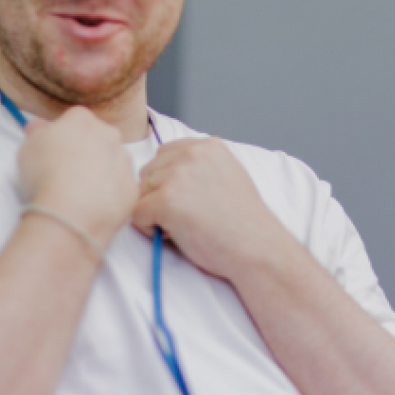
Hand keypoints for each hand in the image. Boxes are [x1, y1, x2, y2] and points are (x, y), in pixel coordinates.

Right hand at [18, 107, 137, 246]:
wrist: (70, 211)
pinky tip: (93, 204)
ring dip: (100, 172)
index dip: (65, 136)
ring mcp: (124, 161)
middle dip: (86, 151)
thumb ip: (37, 132)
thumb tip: (40, 128)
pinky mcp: (132, 187)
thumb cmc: (46, 175)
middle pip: (98, 138)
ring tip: (79, 191)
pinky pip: (121, 187)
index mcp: (83, 120)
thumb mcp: (28, 146)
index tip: (56, 151)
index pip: (75, 119)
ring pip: (113, 162)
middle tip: (67, 171)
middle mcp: (109, 135)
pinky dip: (110, 193)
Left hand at [131, 138, 298, 279]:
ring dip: (153, 212)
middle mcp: (192, 153)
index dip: (169, 182)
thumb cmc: (244, 222)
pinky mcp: (166, 200)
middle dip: (158, 196)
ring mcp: (178, 175)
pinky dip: (149, 229)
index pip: (165, 154)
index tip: (190, 202)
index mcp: (209, 145)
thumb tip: (167, 172)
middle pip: (148, 171)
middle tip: (186, 217)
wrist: (258, 248)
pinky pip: (136, 214)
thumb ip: (201, 167)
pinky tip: (176, 235)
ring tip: (183, 226)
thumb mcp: (228, 176)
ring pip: (139, 192)